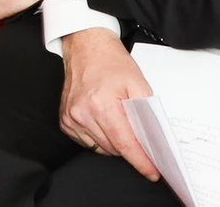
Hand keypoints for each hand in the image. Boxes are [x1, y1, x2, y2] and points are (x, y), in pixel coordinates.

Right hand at [57, 30, 159, 179]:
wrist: (86, 47)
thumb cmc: (111, 62)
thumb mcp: (138, 82)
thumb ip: (147, 112)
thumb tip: (153, 138)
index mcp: (102, 104)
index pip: (125, 144)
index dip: (140, 161)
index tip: (151, 172)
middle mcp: (84, 113)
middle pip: (114, 148)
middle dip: (129, 146)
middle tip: (137, 132)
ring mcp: (72, 118)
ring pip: (101, 148)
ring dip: (114, 142)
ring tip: (117, 119)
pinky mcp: (65, 121)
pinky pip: (87, 142)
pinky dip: (99, 137)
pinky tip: (103, 120)